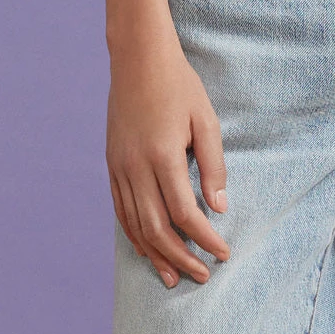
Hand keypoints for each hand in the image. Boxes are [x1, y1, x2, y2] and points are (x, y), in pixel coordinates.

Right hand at [106, 25, 231, 288]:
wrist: (138, 57)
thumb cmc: (179, 85)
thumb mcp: (205, 119)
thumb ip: (213, 164)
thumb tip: (218, 207)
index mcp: (162, 155)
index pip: (184, 213)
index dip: (205, 238)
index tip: (223, 252)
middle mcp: (136, 167)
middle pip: (157, 228)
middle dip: (182, 257)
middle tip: (203, 275)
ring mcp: (119, 167)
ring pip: (135, 225)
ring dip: (155, 255)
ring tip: (174, 276)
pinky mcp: (111, 164)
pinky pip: (120, 210)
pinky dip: (134, 234)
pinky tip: (148, 248)